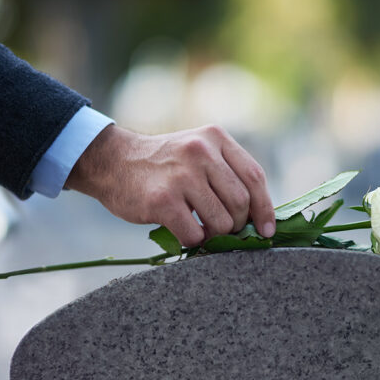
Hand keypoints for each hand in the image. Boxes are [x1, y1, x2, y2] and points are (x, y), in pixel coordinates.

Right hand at [65, 124, 275, 246]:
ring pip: (222, 222)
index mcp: (215, 138)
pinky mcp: (163, 200)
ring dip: (215, 235)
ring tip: (202, 229)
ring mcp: (181, 175)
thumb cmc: (163, 165)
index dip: (265, 208)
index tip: (267, 229)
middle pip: (241, 202)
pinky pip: (194, 234)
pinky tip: (185, 233)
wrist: (112, 161)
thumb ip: (226, 173)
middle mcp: (201, 151)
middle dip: (237, 224)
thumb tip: (259, 215)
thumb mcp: (198, 151)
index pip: (255, 176)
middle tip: (223, 229)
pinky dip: (194, 242)